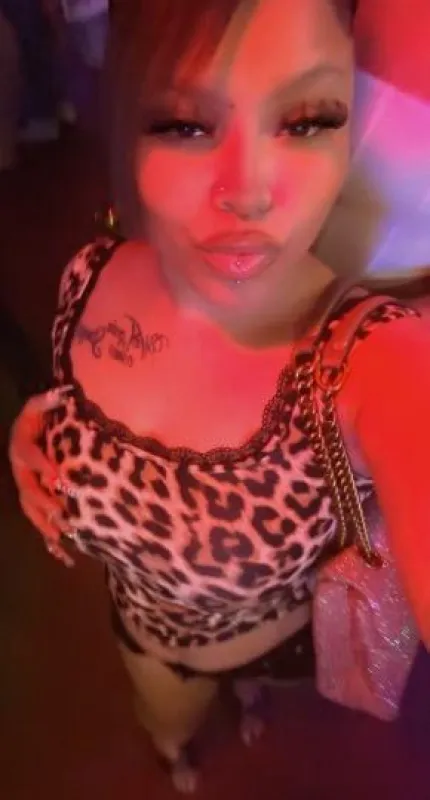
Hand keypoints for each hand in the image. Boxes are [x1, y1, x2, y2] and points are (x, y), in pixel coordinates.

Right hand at [9, 388, 75, 566]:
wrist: (28, 431)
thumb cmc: (35, 419)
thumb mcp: (38, 405)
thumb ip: (47, 400)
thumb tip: (62, 392)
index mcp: (21, 450)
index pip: (29, 458)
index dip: (42, 467)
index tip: (58, 477)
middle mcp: (21, 473)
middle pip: (28, 492)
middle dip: (44, 503)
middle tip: (61, 513)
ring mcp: (26, 490)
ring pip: (33, 512)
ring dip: (46, 525)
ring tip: (62, 537)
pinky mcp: (36, 502)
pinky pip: (41, 523)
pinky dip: (51, 541)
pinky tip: (63, 557)